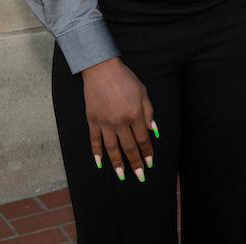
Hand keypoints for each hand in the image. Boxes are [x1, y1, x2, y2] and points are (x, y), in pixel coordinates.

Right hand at [82, 57, 154, 181]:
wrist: (101, 70)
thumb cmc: (125, 79)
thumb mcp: (143, 93)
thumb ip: (148, 113)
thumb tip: (153, 132)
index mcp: (134, 114)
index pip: (143, 139)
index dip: (147, 152)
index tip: (150, 162)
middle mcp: (120, 122)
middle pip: (129, 147)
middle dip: (135, 163)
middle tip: (140, 176)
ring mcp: (104, 123)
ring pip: (111, 148)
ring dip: (117, 163)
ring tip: (121, 176)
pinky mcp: (92, 121)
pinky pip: (94, 141)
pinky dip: (96, 153)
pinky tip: (100, 164)